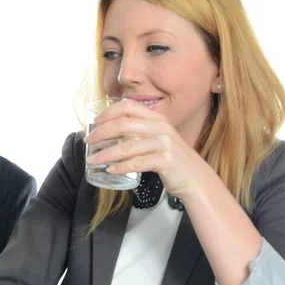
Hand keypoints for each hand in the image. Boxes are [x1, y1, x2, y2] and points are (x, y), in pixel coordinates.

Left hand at [84, 99, 209, 199]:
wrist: (196, 178)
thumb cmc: (172, 160)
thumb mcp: (158, 139)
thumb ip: (141, 132)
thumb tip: (111, 133)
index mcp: (157, 119)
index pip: (128, 106)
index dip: (109, 112)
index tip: (95, 122)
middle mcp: (160, 128)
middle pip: (122, 125)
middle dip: (100, 133)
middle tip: (88, 142)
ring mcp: (164, 144)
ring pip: (126, 147)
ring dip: (105, 154)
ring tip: (92, 160)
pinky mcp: (165, 161)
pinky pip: (136, 163)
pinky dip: (120, 167)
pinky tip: (110, 170)